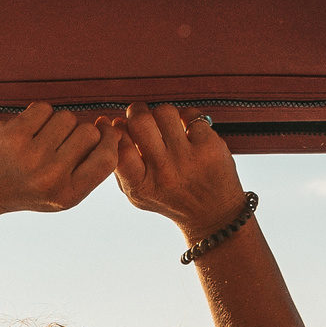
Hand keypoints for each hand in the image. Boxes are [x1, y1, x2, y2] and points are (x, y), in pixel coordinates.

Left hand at [0, 102, 118, 215]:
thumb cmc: (24, 187)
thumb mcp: (59, 192)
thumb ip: (87, 168)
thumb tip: (113, 131)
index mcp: (68, 195)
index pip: (106, 159)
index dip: (109, 140)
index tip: (103, 131)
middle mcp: (52, 178)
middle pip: (89, 132)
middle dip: (78, 130)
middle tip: (58, 142)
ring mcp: (33, 156)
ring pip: (67, 117)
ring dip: (56, 123)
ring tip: (37, 140)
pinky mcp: (15, 135)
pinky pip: (44, 109)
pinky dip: (37, 115)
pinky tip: (24, 132)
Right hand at [114, 104, 244, 235]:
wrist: (213, 215)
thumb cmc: (170, 198)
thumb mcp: (139, 193)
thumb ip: (121, 165)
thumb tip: (112, 125)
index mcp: (141, 186)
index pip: (120, 148)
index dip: (117, 132)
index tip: (121, 130)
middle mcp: (164, 173)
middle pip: (140, 122)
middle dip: (136, 111)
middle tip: (139, 115)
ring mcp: (188, 159)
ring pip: (164, 112)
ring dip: (161, 114)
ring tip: (165, 126)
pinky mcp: (209, 147)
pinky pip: (190, 114)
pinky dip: (187, 119)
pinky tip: (187, 133)